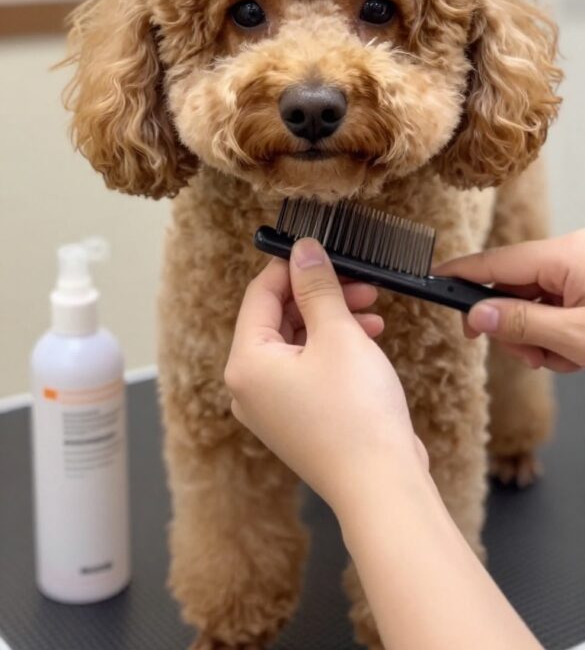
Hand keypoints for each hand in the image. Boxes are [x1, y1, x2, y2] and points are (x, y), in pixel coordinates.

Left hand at [225, 239, 425, 513]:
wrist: (382, 486)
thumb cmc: (357, 413)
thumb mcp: (338, 334)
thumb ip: (317, 287)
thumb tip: (303, 250)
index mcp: (246, 363)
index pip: (260, 294)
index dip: (292, 266)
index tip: (323, 249)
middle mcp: (249, 387)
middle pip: (278, 318)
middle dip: (320, 295)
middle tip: (359, 281)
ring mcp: (272, 408)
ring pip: (297, 343)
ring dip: (332, 320)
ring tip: (372, 310)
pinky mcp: (298, 420)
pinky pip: (308, 369)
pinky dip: (335, 349)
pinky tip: (369, 338)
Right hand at [438, 230, 584, 371]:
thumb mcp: (576, 335)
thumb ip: (524, 323)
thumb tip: (478, 315)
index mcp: (564, 254)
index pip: (497, 260)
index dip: (461, 273)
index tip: (434, 281)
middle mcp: (569, 255)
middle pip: (514, 288)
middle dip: (515, 328)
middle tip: (529, 357)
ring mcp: (579, 270)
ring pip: (533, 302)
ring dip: (538, 338)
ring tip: (565, 358)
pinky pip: (553, 307)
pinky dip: (556, 334)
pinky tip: (574, 352)